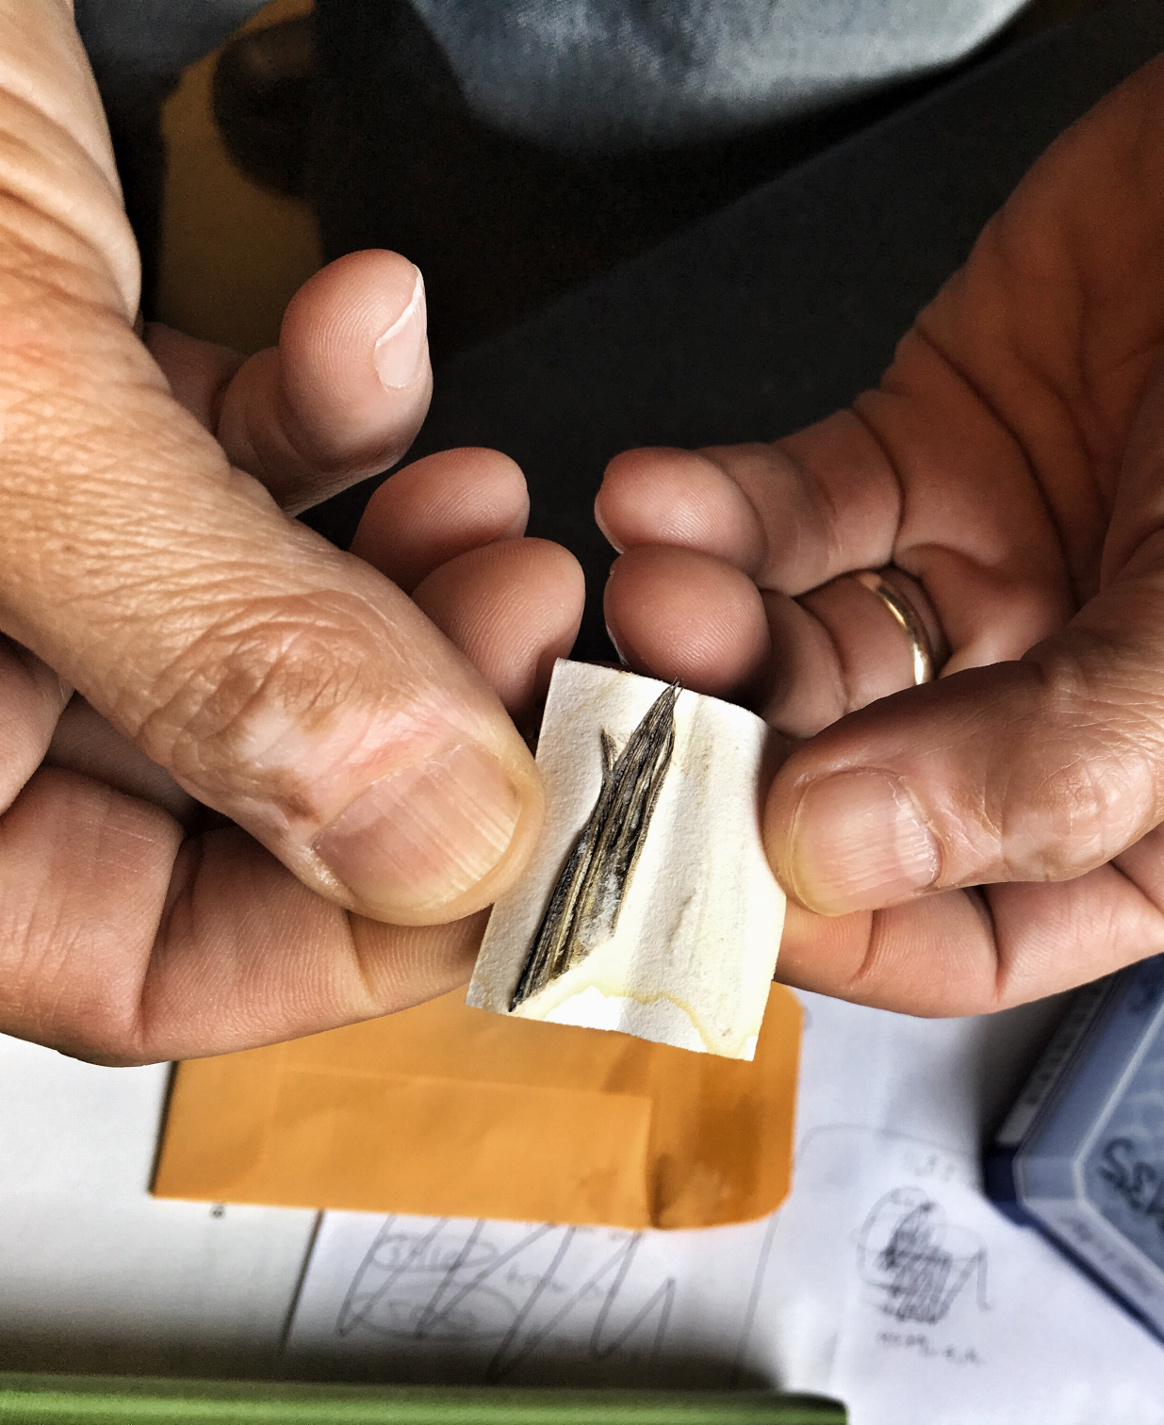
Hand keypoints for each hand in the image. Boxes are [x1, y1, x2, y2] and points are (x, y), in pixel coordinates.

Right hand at [0, 248, 584, 1062]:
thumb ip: (214, 641)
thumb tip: (429, 841)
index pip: (119, 962)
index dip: (351, 927)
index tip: (538, 832)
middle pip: (223, 796)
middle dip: (417, 717)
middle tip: (542, 629)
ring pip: (256, 633)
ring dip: (406, 568)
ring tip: (489, 498)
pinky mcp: (42, 384)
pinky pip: (227, 464)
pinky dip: (336, 415)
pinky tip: (380, 328)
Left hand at [595, 0, 1163, 1013]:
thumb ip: (1057, 760)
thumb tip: (843, 855)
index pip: (981, 936)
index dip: (849, 932)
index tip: (728, 889)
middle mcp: (1078, 705)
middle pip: (863, 799)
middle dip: (749, 765)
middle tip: (659, 717)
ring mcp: (996, 572)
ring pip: (805, 653)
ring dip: (712, 634)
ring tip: (665, 586)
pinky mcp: (937, 444)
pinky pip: (792, 509)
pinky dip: (713, 513)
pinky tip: (666, 503)